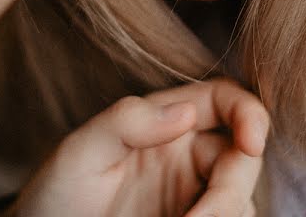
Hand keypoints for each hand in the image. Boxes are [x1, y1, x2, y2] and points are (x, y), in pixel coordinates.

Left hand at [10, 78, 268, 216]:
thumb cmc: (53, 198)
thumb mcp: (78, 153)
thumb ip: (125, 121)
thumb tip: (185, 112)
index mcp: (162, 122)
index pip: (224, 100)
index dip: (249, 113)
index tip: (251, 144)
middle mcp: (185, 156)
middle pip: (241, 157)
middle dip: (231, 190)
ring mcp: (191, 196)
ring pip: (241, 200)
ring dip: (225, 216)